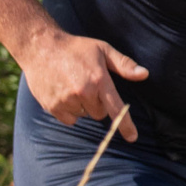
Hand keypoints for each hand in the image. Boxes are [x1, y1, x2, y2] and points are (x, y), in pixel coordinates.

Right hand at [22, 32, 148, 139]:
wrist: (41, 47)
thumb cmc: (76, 48)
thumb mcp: (103, 49)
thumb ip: (124, 64)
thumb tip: (144, 74)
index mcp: (98, 80)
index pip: (116, 108)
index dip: (125, 125)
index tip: (132, 138)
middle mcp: (83, 92)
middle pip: (99, 113)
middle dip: (97, 103)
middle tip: (88, 85)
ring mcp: (66, 100)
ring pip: (84, 115)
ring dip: (82, 106)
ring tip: (73, 86)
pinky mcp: (52, 106)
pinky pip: (69, 119)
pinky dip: (69, 111)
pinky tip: (64, 93)